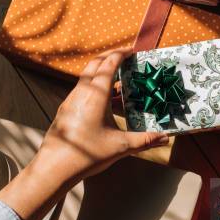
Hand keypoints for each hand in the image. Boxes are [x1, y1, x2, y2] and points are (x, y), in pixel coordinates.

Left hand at [37, 47, 168, 178]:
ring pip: (87, 78)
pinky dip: (95, 88)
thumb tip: (165, 138)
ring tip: (119, 82)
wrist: (55, 167)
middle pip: (95, 64)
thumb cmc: (87, 154)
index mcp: (96, 94)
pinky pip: (82, 91)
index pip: (109, 64)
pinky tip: (104, 103)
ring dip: (102, 74)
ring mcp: (71, 100)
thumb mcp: (121, 146)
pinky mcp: (66, 110)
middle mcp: (81, 92)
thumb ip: (145, 140)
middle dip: (110, 57)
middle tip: (125, 58)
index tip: (132, 51)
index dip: (121, 54)